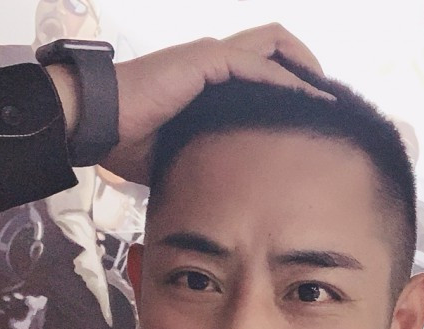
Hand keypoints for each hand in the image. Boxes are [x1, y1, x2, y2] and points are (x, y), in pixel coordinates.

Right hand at [101, 23, 331, 184]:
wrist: (97, 124)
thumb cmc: (127, 141)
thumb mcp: (176, 152)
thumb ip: (201, 155)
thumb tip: (218, 186)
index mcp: (205, 80)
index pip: (257, 68)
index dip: (286, 85)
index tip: (305, 116)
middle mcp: (212, 61)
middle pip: (274, 47)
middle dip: (305, 68)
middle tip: (324, 102)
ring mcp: (209, 57)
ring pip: (273, 47)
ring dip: (304, 68)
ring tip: (325, 98)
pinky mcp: (205, 61)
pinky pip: (257, 66)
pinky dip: (285, 82)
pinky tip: (305, 101)